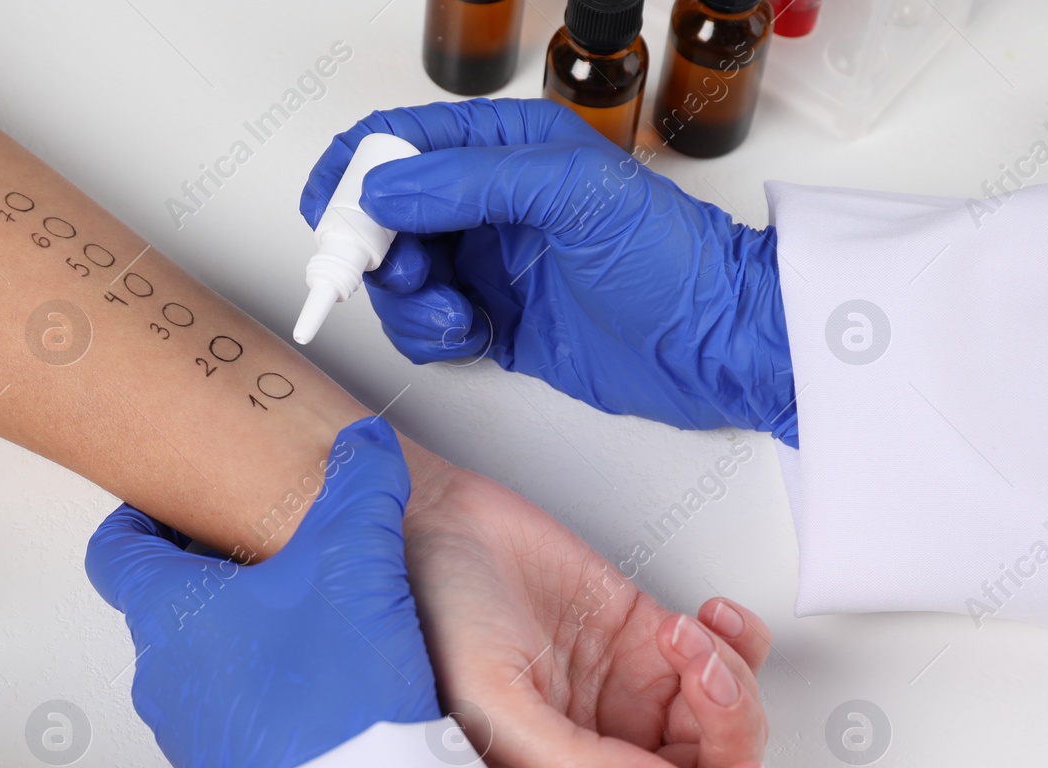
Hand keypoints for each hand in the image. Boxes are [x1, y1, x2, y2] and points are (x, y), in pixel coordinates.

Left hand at [85, 418, 439, 767]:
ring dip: (241, 641)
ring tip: (306, 625)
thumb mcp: (355, 562)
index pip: (116, 553)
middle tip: (257, 558)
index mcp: (167, 613)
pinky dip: (267, 696)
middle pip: (162, 608)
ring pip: (201, 668)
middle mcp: (164, 677)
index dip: (137, 521)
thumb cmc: (330, 698)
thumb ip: (360, 488)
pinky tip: (328, 690)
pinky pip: (236, 719)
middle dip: (209, 578)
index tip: (164, 508)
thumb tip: (364, 447)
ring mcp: (192, 735)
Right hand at [301, 98, 798, 445]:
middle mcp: (488, 204)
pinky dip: (431, 338)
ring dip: (408, 304)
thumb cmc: (672, 258)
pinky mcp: (492, 322)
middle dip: (375, 251)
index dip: (353, 172)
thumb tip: (387, 186)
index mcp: (506, 150)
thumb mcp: (573, 195)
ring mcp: (487, 265)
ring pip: (397, 279)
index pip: (399, 143)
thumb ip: (472, 182)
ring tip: (457, 315)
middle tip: (404, 275)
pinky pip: (425, 327)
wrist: (714, 343)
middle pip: (383, 218)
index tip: (333, 215)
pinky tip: (474, 336)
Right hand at [401, 459, 769, 767]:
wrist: (437, 528)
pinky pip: (730, 662)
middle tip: (704, 681)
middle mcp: (605, 760)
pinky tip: (706, 619)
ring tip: (684, 634)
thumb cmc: (436, 616)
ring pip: (729, 722)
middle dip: (731, 736)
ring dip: (729, 678)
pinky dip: (739, 642)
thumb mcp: (496, 706)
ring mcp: (633, 702)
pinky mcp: (651, 645)